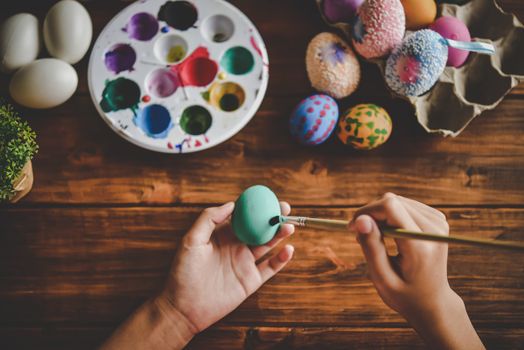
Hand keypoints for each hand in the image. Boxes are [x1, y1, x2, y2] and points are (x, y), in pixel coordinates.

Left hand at [158, 201, 294, 337]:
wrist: (183, 307)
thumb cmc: (183, 272)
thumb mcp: (191, 240)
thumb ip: (208, 219)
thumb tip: (232, 204)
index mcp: (222, 235)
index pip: (243, 216)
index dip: (256, 206)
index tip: (267, 197)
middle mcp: (235, 246)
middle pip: (259, 228)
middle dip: (273, 217)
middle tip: (285, 208)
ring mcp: (244, 263)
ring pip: (267, 245)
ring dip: (280, 235)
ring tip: (289, 226)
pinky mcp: (251, 280)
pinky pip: (270, 268)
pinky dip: (281, 259)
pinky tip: (288, 249)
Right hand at [350, 193, 483, 349]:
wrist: (432, 302)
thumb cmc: (404, 294)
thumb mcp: (382, 278)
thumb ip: (371, 247)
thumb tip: (360, 218)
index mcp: (420, 247)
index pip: (390, 207)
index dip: (366, 212)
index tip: (351, 228)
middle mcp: (434, 230)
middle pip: (392, 201)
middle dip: (371, 215)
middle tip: (360, 237)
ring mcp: (439, 223)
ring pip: (397, 201)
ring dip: (381, 216)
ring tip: (375, 239)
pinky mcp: (437, 219)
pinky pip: (405, 205)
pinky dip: (391, 216)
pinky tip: (389, 234)